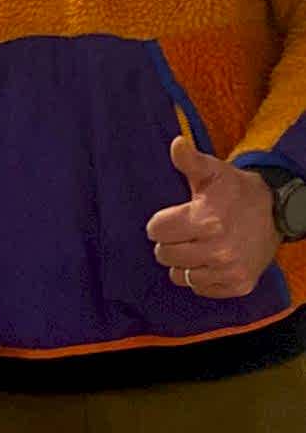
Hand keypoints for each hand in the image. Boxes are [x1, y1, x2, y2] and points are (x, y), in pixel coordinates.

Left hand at [146, 136, 280, 298]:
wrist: (276, 212)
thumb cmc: (236, 191)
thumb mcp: (214, 172)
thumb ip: (190, 160)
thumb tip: (176, 143)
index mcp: (206, 220)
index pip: (156, 231)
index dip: (160, 223)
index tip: (173, 217)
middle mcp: (218, 249)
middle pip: (164, 255)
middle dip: (169, 242)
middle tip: (185, 232)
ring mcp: (228, 270)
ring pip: (179, 276)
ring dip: (183, 262)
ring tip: (197, 246)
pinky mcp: (237, 285)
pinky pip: (199, 288)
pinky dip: (201, 277)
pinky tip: (210, 260)